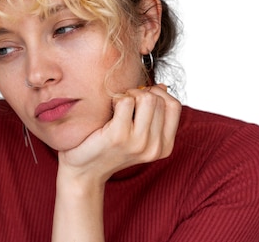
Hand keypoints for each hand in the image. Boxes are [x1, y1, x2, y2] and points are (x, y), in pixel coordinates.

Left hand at [58, 84, 181, 184]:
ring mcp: (138, 143)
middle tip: (125, 102)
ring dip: (129, 94)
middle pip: (158, 99)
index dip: (158, 94)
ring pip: (146, 98)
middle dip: (141, 92)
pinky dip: (116, 98)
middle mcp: (155, 147)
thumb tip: (162, 87)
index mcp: (164, 147)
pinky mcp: (118, 136)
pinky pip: (125, 101)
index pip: (174, 106)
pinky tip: (108, 109)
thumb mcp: (138, 134)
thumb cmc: (108, 148)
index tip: (141, 99)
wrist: (83, 171)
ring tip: (118, 105)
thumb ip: (153, 114)